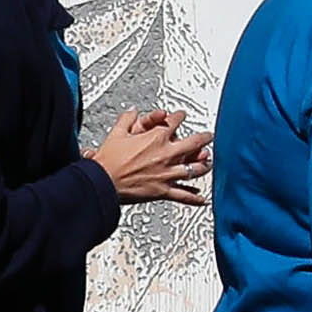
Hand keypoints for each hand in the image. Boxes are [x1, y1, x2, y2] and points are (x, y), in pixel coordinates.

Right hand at [87, 109, 211, 206]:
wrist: (103, 183)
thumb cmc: (108, 162)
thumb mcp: (116, 133)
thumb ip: (127, 120)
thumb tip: (132, 112)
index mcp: (156, 138)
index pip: (174, 122)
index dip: (180, 116)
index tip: (181, 115)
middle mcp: (166, 155)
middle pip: (194, 143)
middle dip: (204, 138)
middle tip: (208, 136)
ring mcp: (167, 174)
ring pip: (194, 169)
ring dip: (204, 165)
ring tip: (208, 163)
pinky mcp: (163, 191)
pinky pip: (184, 195)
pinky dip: (194, 198)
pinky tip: (202, 199)